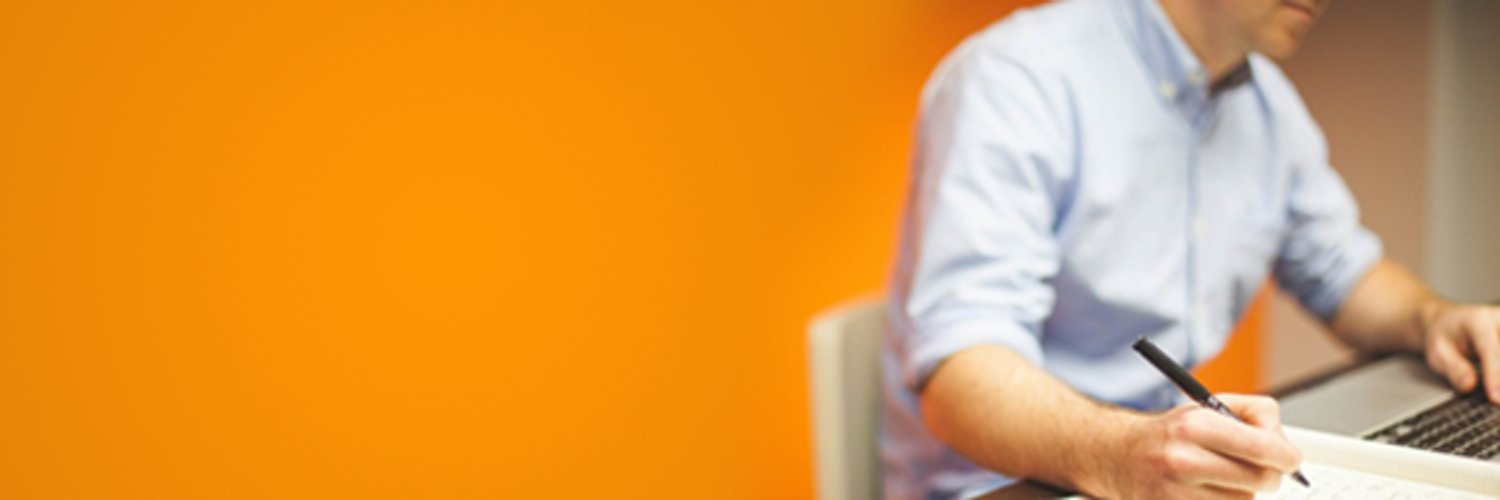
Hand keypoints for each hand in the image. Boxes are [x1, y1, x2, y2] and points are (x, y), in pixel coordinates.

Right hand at [1098, 395, 1301, 498]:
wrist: (1118, 456)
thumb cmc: (1170, 433)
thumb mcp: (1206, 407)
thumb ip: (1253, 415)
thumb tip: (1284, 444)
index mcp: (1194, 426)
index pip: (1264, 448)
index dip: (1287, 456)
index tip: (1291, 458)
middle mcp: (1183, 460)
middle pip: (1261, 480)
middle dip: (1271, 475)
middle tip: (1265, 469)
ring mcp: (1176, 493)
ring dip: (1243, 491)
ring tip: (1221, 476)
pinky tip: (1209, 491)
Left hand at [1421, 301, 1499, 400]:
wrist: (1449, 322)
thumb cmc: (1444, 337)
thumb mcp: (1437, 352)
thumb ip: (1453, 368)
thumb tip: (1469, 386)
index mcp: (1478, 322)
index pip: (1492, 352)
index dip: (1495, 377)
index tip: (1496, 399)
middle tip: (1497, 401)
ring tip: (1497, 396)